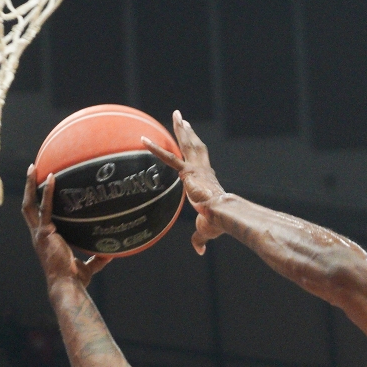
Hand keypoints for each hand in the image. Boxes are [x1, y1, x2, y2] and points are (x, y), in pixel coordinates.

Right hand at [20, 162, 112, 285]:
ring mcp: (39, 233)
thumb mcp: (89, 266)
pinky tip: (52, 178)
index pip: (37, 217)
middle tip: (33, 169)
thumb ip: (98, 258)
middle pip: (28, 207)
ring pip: (29, 205)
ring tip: (34, 167)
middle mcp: (38, 235)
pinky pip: (45, 208)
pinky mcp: (44, 233)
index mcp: (45, 240)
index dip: (37, 202)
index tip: (42, 187)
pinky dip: (48, 192)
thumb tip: (113, 252)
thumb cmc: (76, 279)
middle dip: (29, 188)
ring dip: (31, 185)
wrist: (68, 286)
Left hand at [145, 112, 232, 254]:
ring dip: (180, 129)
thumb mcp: (206, 230)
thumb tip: (199, 251)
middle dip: (188, 131)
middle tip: (182, 119)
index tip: (192, 143)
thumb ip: (199, 238)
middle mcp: (203, 169)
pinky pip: (168, 157)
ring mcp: (196, 168)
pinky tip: (142, 139)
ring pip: (186, 144)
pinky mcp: (187, 172)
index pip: (199, 162)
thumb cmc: (217, 223)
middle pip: (195, 146)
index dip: (195, 152)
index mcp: (207, 180)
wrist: (223, 215)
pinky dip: (154, 148)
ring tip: (177, 115)